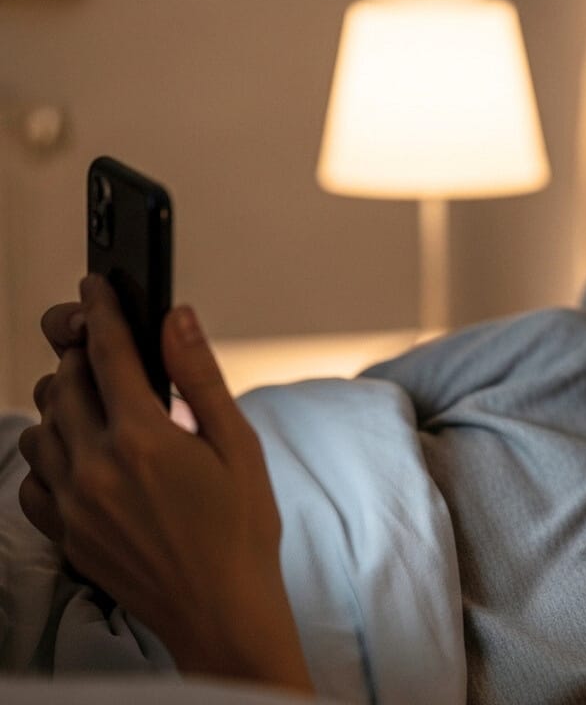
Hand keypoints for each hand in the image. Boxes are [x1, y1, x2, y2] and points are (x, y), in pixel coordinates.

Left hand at [18, 275, 312, 693]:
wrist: (221, 611)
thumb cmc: (241, 530)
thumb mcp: (238, 446)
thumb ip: (200, 377)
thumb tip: (177, 318)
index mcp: (144, 437)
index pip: (109, 352)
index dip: (101, 310)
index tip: (95, 286)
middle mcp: (96, 466)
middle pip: (65, 383)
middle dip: (82, 355)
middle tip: (106, 350)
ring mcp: (73, 503)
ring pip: (41, 426)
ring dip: (63, 403)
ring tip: (99, 406)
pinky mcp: (65, 534)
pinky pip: (32, 479)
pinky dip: (49, 456)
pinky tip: (82, 459)